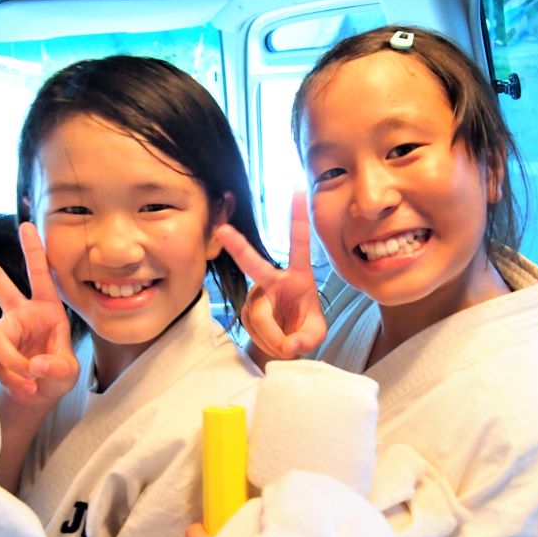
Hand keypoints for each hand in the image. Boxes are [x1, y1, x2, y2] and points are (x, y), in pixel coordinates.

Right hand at [0, 222, 78, 406]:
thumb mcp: (67, 373)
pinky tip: (25, 388)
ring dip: (14, 365)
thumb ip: (56, 368)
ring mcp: (2, 330)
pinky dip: (10, 378)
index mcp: (47, 309)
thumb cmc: (57, 375)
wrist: (40, 394)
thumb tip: (33, 365)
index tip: (26, 226)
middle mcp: (20, 314)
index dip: (34, 252)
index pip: (41, 276)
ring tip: (32, 383)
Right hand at [216, 191, 325, 358]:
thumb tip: (291, 345)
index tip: (298, 191)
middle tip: (223, 230)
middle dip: (238, 246)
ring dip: (274, 336)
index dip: (298, 219)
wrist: (284, 345)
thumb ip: (308, 339)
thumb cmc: (303, 329)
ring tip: (286, 344)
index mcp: (298, 276)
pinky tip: (273, 343)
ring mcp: (256, 295)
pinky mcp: (245, 311)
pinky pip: (254, 328)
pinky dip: (267, 341)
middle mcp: (273, 280)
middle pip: (254, 263)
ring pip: (259, 315)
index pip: (299, 244)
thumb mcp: (315, 335)